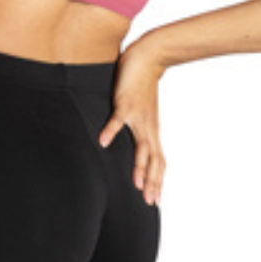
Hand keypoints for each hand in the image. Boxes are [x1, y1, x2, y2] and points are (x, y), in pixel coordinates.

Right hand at [97, 42, 165, 205]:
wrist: (148, 59)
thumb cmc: (143, 88)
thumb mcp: (142, 114)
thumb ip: (137, 130)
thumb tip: (133, 143)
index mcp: (152, 132)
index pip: (158, 162)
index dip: (157, 181)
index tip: (156, 201)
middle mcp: (148, 129)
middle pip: (153, 161)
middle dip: (152, 182)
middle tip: (150, 202)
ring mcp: (138, 117)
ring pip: (141, 146)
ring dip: (139, 166)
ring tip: (136, 184)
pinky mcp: (126, 104)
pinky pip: (118, 120)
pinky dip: (111, 131)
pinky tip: (102, 141)